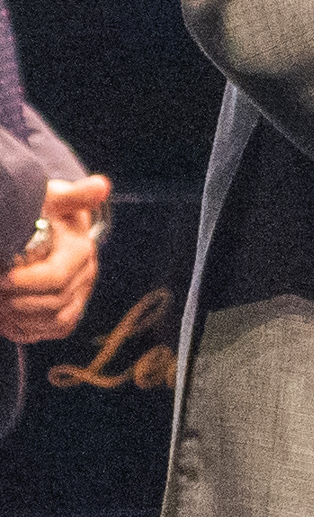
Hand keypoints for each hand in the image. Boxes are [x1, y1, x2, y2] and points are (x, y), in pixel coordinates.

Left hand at [0, 175, 109, 343]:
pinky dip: (28, 330)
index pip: (56, 277)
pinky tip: (6, 319)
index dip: (26, 283)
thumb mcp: (53, 198)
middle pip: (54, 303)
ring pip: (54, 321)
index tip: (1, 277)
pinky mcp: (71, 310)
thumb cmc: (46, 209)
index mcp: (81, 251)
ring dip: (20, 319)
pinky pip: (53, 330)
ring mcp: (81, 295)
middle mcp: (86, 276)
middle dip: (17, 303)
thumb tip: (101, 186)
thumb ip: (73, 195)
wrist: (54, 224)